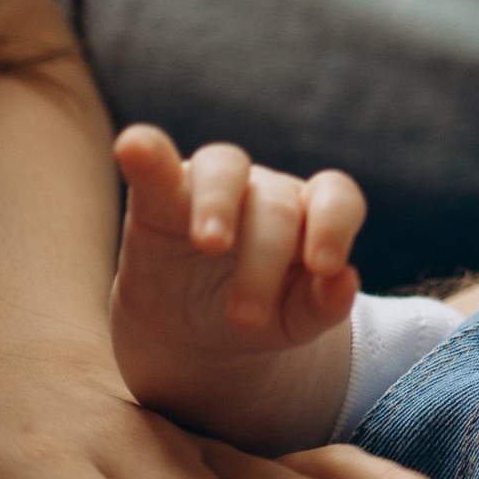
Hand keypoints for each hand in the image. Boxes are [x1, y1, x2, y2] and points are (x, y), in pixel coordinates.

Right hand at [110, 124, 367, 447]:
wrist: (191, 330)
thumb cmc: (256, 315)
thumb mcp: (290, 322)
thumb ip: (321, 305)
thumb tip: (346, 281)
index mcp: (309, 217)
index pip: (336, 198)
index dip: (334, 225)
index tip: (325, 266)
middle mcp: (264, 191)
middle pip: (276, 206)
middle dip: (265, 260)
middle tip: (246, 317)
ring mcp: (211, 185)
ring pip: (224, 167)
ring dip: (218, 204)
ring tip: (210, 244)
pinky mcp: (157, 192)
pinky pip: (154, 160)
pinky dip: (145, 151)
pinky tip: (132, 147)